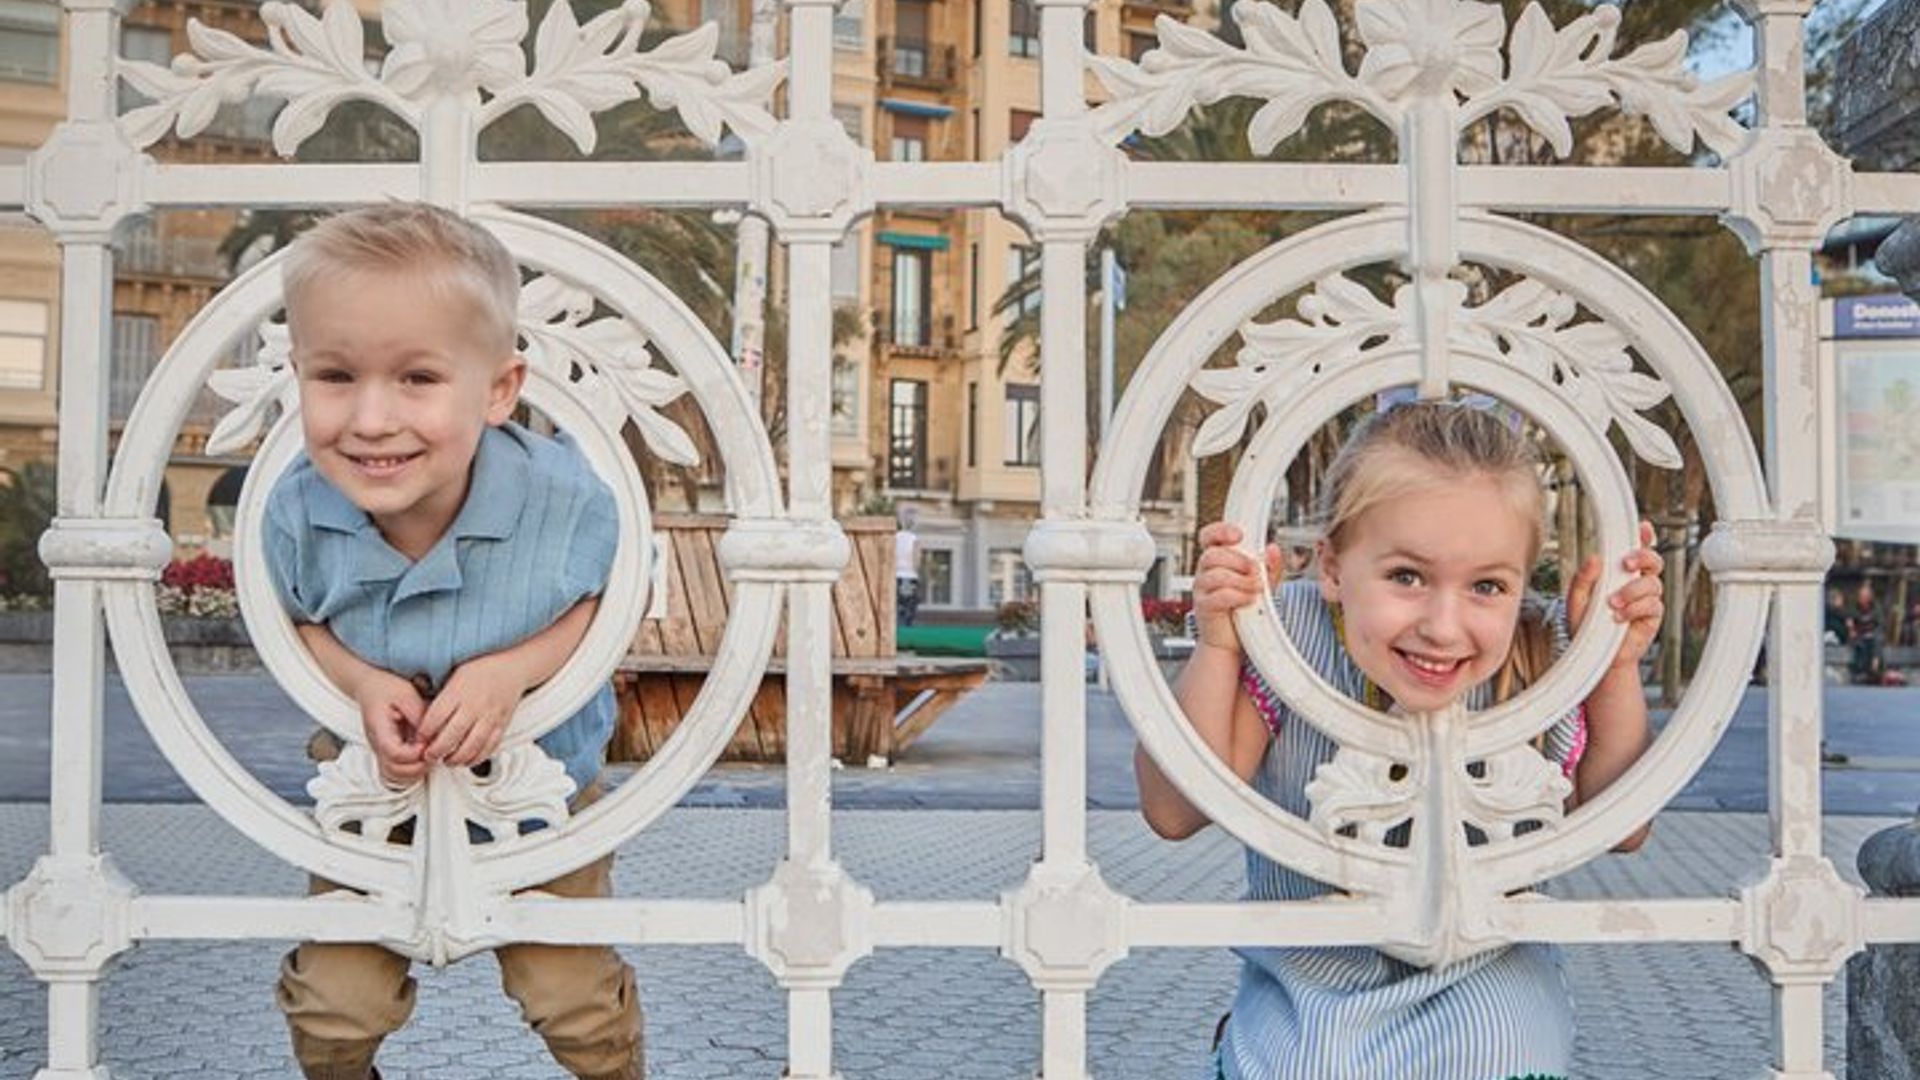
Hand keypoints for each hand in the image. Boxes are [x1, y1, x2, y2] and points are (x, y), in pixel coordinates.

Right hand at [352, 671, 427, 787]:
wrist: (369, 686)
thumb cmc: (385, 687)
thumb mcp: (405, 693)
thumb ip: (419, 714)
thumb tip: (431, 735)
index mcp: (379, 728)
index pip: (393, 753)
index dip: (414, 753)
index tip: (426, 743)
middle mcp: (376, 744)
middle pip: (394, 771)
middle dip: (418, 766)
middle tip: (431, 751)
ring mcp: (380, 751)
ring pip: (394, 777)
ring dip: (415, 771)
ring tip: (427, 754)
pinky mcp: (387, 753)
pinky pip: (395, 774)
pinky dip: (410, 772)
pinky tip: (421, 758)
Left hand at [416, 652, 528, 767]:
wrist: (512, 665)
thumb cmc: (481, 668)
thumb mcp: (454, 673)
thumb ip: (439, 696)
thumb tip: (418, 712)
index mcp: (458, 691)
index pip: (434, 718)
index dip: (423, 733)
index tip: (418, 738)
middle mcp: (474, 705)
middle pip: (451, 736)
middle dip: (436, 751)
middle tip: (429, 755)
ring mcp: (490, 716)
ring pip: (471, 746)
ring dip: (456, 758)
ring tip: (447, 760)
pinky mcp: (502, 724)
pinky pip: (490, 747)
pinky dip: (477, 758)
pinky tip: (467, 760)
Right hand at [1191, 522, 1282, 653]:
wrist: (1231, 641)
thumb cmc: (1243, 610)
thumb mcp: (1262, 584)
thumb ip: (1269, 567)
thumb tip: (1272, 549)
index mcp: (1217, 561)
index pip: (1209, 537)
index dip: (1221, 531)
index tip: (1239, 535)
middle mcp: (1206, 573)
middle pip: (1213, 554)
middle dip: (1238, 560)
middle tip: (1255, 570)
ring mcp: (1202, 590)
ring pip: (1214, 574)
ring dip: (1240, 580)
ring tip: (1256, 588)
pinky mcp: (1204, 607)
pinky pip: (1218, 596)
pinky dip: (1237, 596)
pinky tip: (1249, 600)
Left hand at [1568, 520, 1664, 674]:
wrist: (1596, 656)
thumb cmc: (1587, 626)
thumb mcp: (1577, 600)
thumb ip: (1583, 579)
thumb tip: (1595, 558)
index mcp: (1619, 573)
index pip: (1635, 550)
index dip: (1643, 537)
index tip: (1643, 527)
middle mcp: (1636, 583)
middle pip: (1653, 560)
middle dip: (1643, 556)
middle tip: (1626, 564)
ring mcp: (1647, 599)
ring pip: (1652, 583)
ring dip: (1631, 591)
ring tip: (1612, 604)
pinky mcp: (1652, 616)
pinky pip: (1652, 605)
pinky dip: (1634, 609)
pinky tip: (1619, 617)